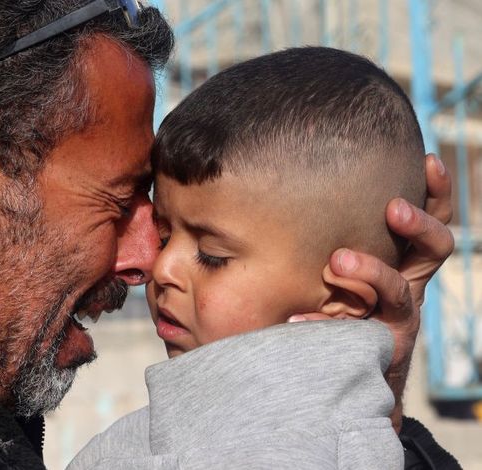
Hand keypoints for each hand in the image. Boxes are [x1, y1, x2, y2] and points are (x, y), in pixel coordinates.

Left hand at [289, 154, 453, 431]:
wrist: (338, 365)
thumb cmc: (330, 299)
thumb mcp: (334, 263)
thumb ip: (324, 235)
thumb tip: (273, 185)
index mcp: (403, 257)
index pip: (431, 219)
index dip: (436, 192)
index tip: (427, 160)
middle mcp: (409, 282)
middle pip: (436, 248)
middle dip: (418, 225)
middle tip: (393, 208)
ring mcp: (397, 316)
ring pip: (400, 290)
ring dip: (371, 271)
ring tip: (337, 261)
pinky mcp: (377, 346)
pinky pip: (357, 331)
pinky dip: (323, 323)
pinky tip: (298, 318)